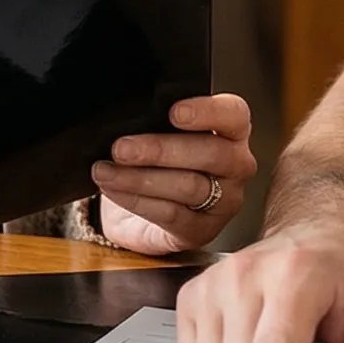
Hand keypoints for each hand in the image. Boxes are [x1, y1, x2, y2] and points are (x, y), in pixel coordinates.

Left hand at [94, 94, 256, 253]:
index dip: (207, 112)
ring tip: (107, 171)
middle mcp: (236, 165)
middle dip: (160, 150)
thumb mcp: (157, 132)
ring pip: (189, 186)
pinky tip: (114, 190)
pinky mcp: (203, 230)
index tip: (174, 112)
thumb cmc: (156, 161)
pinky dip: (137, 201)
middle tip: (121, 148)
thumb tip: (130, 118)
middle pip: (210, 153)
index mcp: (231, 130)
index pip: (233, 114)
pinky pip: (172, 215)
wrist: (139, 208)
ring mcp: (225, 201)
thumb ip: (157, 121)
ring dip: (140, 178)